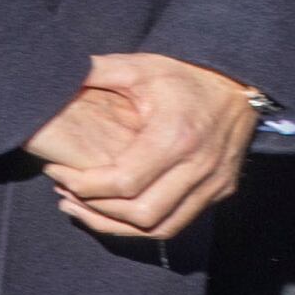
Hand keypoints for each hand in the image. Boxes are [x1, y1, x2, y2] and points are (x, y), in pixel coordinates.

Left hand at [32, 52, 260, 241]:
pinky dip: (142, 226)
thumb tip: (55, 77)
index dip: (83, 185)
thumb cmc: (185, 77)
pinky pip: (177, 222)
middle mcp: (199, 167)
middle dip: (94, 210)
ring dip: (115, 225)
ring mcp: (214, 184)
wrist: (238, 86)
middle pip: (141, 213)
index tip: (56, 172)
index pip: (123, 182)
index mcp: (176, 138)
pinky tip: (113, 214)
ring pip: (160, 227)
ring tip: (79, 208)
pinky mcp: (220, 191)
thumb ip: (97, 72)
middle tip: (63, 193)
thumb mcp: (140, 67)